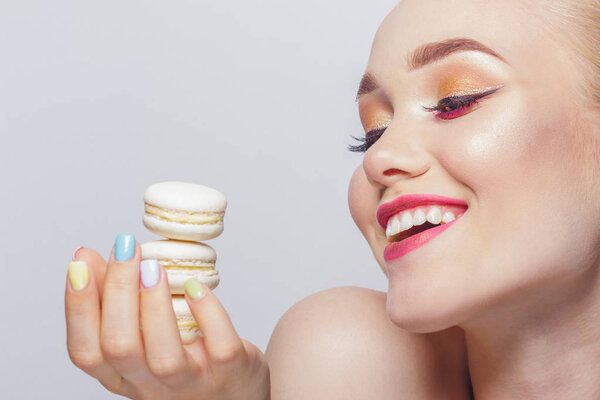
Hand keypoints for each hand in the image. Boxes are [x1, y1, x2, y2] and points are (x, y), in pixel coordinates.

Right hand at [65, 236, 269, 399]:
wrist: (238, 392)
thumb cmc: (187, 361)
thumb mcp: (145, 338)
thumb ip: (114, 301)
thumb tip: (86, 258)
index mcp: (123, 377)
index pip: (86, 352)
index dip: (78, 308)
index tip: (80, 264)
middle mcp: (152, 387)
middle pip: (121, 347)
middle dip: (118, 291)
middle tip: (126, 248)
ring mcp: (192, 383)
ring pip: (164, 355)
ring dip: (155, 305)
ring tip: (153, 266)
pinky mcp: (230, 373)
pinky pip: (220, 347)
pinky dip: (207, 313)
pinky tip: (195, 287)